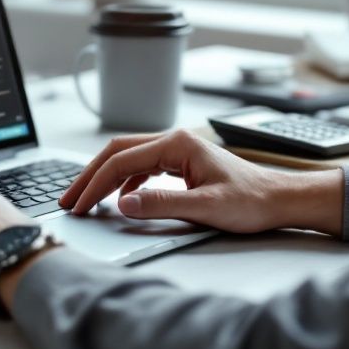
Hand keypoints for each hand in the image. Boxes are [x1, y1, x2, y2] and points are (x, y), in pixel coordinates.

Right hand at [59, 130, 343, 235]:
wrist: (280, 200)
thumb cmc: (252, 201)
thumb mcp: (206, 208)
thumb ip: (161, 204)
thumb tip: (121, 204)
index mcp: (177, 144)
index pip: (121, 161)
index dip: (95, 185)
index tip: (79, 207)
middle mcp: (174, 140)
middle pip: (117, 152)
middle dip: (89, 176)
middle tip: (68, 200)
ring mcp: (177, 149)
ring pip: (127, 157)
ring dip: (103, 177)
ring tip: (85, 199)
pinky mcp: (181, 162)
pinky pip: (141, 166)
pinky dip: (123, 181)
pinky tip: (120, 198)